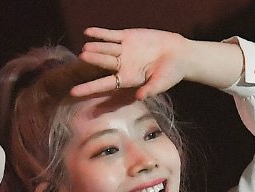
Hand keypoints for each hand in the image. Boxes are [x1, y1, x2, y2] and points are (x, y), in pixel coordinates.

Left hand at [74, 28, 190, 98]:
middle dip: (94, 60)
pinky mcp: (128, 37)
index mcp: (127, 79)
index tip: (73, 92)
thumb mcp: (162, 83)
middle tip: (82, 57)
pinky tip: (88, 32)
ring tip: (86, 47)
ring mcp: (123, 50)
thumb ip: (150, 89)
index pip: (104, 84)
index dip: (89, 88)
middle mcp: (121, 65)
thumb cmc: (171, 73)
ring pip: (106, 48)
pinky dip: (100, 33)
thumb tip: (139, 97)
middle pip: (104, 63)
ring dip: (96, 47)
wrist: (180, 54)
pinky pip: (111, 35)